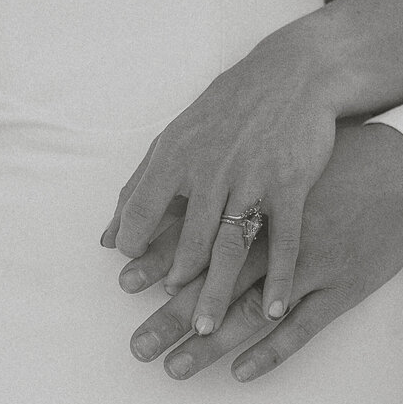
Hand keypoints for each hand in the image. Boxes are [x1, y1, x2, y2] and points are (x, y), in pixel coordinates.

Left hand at [102, 21, 339, 335]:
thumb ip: (140, 186)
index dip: (136, 249)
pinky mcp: (291, 182)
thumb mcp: (177, 137)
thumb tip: (107, 238)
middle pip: (189, 239)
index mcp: (177, 155)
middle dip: (180, 283)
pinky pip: (284, 239)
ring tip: (209, 329)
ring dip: (218, 290)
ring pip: (231, 244)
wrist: (295, 74)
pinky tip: (273, 308)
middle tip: (176, 321)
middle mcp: (212, 167)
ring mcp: (253, 177)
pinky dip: (278, 277)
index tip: (134, 280)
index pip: (143, 211)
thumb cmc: (229, 109)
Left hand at [123, 123, 402, 382]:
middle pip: (214, 277)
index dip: (159, 257)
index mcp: (259, 196)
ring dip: (212, 340)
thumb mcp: (282, 154)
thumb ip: (235, 169)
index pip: (196, 230)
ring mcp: (311, 259)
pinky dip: (272, 349)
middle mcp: (277, 230)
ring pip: (252, 306)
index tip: (124, 283)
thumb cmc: (339, 158)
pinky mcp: (344, 282)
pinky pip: (305, 324)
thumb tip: (192, 180)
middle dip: (172, 314)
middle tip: (137, 347)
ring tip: (175, 369)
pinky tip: (242, 371)